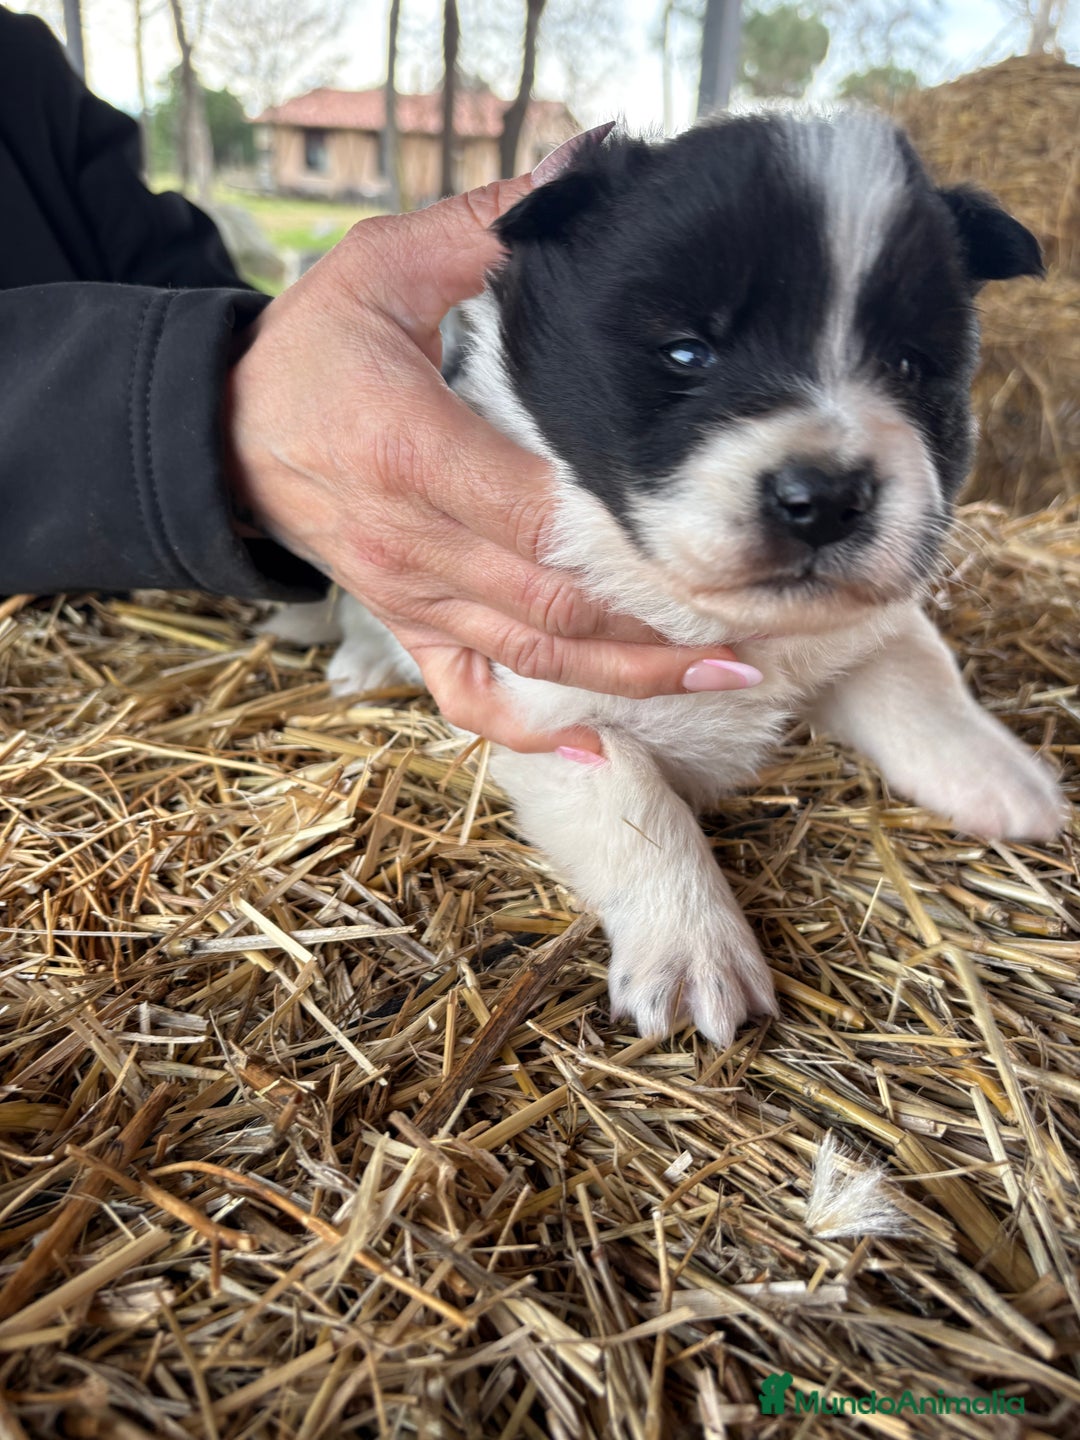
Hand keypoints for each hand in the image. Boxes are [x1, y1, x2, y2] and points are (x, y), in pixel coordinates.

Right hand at [224, 143, 757, 752]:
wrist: (224, 435)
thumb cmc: (307, 350)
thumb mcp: (378, 269)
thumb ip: (477, 231)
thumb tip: (577, 171)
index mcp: (409, 450)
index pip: (536, 515)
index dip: (626, 543)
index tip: (714, 544)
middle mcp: (412, 542)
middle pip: (552, 604)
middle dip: (657, 626)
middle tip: (755, 626)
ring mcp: (410, 597)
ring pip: (531, 657)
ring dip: (629, 677)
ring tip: (724, 675)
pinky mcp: (407, 626)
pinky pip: (466, 696)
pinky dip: (529, 731)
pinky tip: (596, 747)